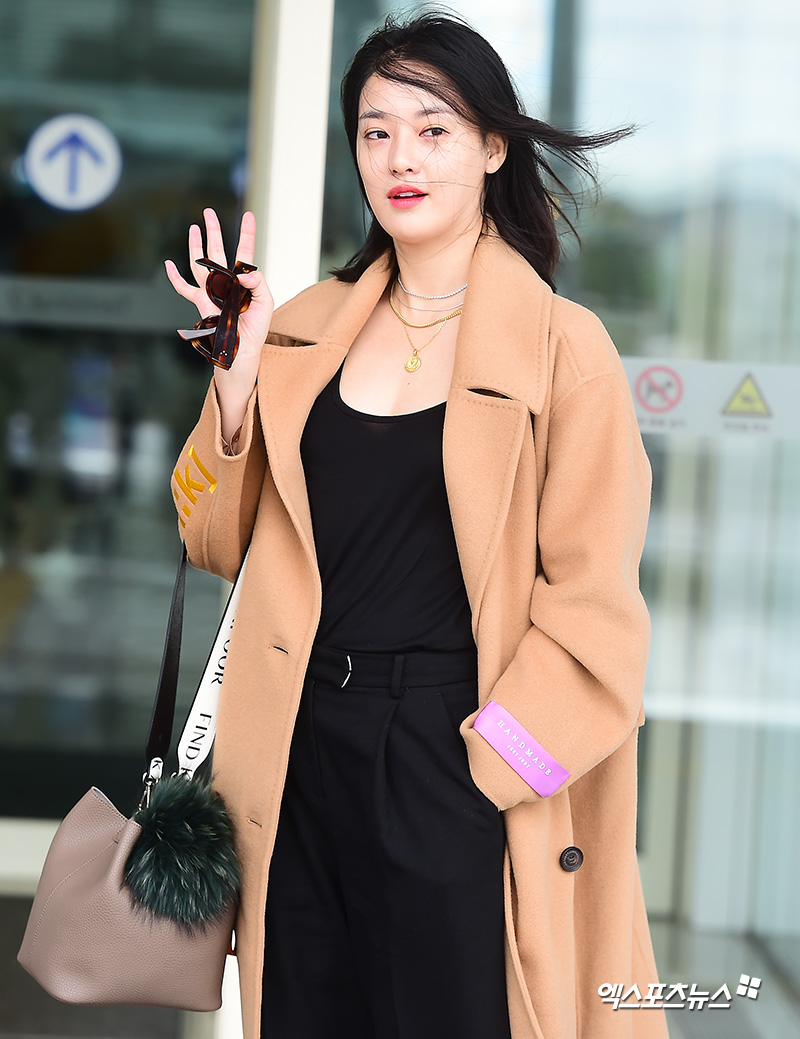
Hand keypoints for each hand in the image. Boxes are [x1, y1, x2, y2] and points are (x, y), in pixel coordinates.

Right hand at [165, 209, 273, 434]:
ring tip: (195, 227)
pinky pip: (185, 289)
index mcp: (244, 283)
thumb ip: (258, 284)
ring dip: (197, 246)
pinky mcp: (201, 306)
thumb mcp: (265, 305)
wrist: (241, 355)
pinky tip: (169, 264)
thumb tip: (243, 271)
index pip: (245, 253)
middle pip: (218, 252)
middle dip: (215, 231)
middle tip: (208, 211)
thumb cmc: (255, 332)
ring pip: (200, 264)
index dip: (247, 234)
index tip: (249, 215)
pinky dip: (175, 278)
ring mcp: (212, 294)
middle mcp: (226, 285)